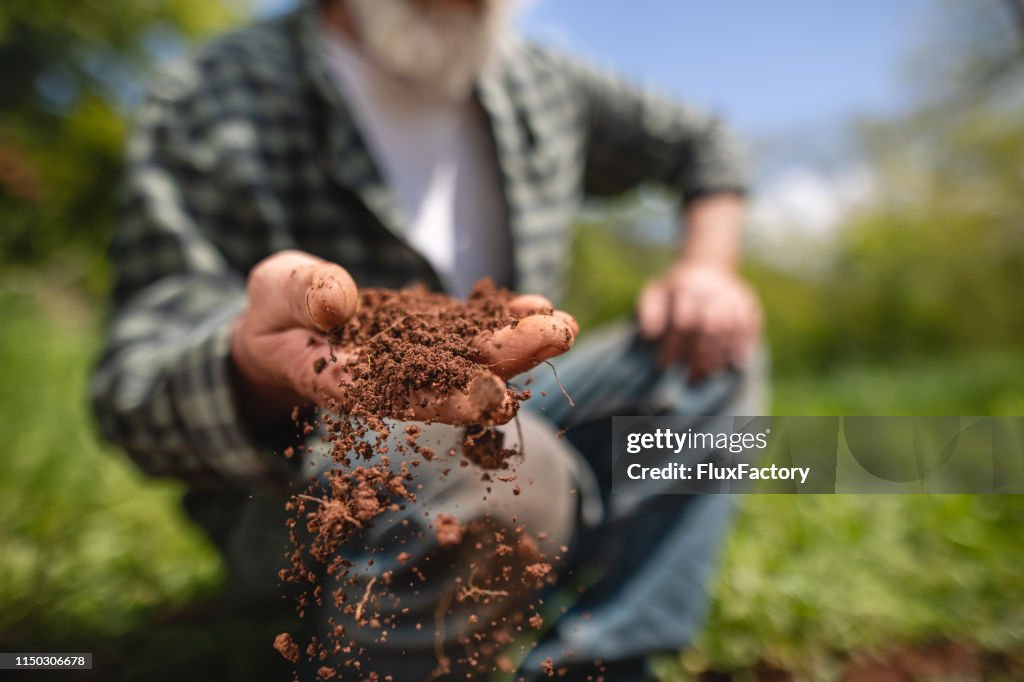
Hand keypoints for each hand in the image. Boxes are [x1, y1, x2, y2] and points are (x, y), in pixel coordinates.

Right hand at [229, 250, 577, 426]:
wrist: (287, 323)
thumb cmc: (273, 312)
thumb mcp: (273, 291)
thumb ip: (301, 294)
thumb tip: (339, 301)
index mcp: (348, 382)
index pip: (401, 397)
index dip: (448, 399)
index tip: (493, 399)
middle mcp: (394, 380)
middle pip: (454, 378)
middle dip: (507, 361)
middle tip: (557, 338)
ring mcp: (418, 359)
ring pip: (472, 357)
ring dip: (520, 344)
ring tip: (562, 324)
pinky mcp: (433, 337)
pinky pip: (472, 330)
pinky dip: (504, 320)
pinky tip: (540, 306)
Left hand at [637, 263, 761, 382]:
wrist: (707, 266)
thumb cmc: (674, 290)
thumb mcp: (655, 293)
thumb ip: (648, 311)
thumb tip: (649, 334)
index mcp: (686, 287)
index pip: (682, 322)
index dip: (673, 346)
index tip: (664, 366)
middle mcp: (712, 290)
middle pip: (709, 328)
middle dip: (699, 356)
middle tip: (690, 379)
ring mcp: (732, 296)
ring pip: (730, 329)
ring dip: (719, 356)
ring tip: (707, 375)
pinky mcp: (748, 303)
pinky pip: (749, 327)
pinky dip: (742, 346)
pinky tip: (734, 364)